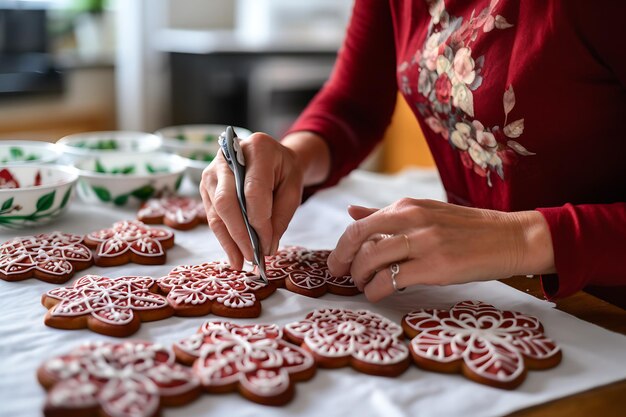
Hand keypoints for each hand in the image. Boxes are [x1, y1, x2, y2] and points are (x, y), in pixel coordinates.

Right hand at [200, 132, 303, 268]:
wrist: (272, 155)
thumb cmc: (284, 169)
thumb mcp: (294, 187)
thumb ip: (282, 215)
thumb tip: (267, 246)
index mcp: (257, 148)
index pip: (253, 191)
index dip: (259, 222)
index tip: (267, 245)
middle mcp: (228, 156)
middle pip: (227, 201)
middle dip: (239, 235)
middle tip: (252, 258)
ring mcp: (213, 171)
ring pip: (216, 212)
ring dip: (229, 241)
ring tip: (241, 263)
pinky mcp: (206, 186)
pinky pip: (213, 216)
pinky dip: (224, 237)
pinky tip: (233, 254)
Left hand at [327, 198, 554, 301]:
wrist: (510, 238)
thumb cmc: (466, 229)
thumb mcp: (425, 212)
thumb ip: (386, 214)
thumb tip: (351, 211)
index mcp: (407, 205)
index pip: (359, 224)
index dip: (342, 246)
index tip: (338, 262)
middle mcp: (412, 218)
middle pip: (358, 239)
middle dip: (343, 261)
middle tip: (344, 276)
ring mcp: (424, 241)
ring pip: (371, 259)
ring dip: (360, 277)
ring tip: (365, 285)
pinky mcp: (436, 265)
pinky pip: (391, 280)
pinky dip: (377, 290)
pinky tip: (379, 293)